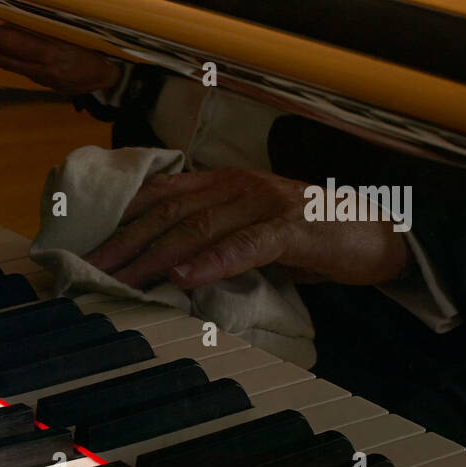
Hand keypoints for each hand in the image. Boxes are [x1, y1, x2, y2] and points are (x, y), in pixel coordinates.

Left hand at [0, 24, 123, 95]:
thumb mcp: (76, 34)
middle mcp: (42, 67)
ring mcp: (41, 78)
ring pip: (8, 65)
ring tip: (8, 40)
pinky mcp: (43, 84)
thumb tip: (27, 13)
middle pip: (2, 57)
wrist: (106, 80)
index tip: (2, 22)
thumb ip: (51, 27)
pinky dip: (16, 60)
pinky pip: (21, 70)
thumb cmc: (94, 50)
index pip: (12, 42)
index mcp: (52, 51)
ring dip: (2, 52)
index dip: (0, 33)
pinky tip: (25, 51)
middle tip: (0, 31)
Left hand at [83, 168, 410, 289]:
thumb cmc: (311, 238)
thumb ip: (210, 242)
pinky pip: (247, 245)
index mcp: (223, 185)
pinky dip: (213, 262)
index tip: (83, 246)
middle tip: (86, 272)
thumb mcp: (250, 235)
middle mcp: (238, 187)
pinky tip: (184, 278)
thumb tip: (163, 269)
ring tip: (120, 281)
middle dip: (122, 244)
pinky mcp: (294, 229)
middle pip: (166, 214)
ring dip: (154, 257)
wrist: (382, 235)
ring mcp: (266, 204)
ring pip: (198, 228)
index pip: (158, 197)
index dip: (118, 220)